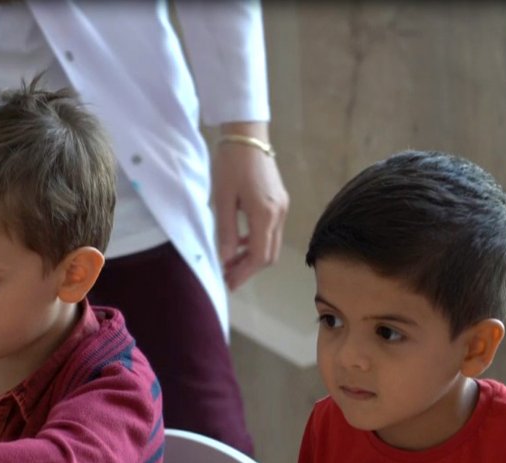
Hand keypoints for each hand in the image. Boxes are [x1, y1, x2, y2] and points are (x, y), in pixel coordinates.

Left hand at [212, 125, 289, 290]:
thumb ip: (226, 231)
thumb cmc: (230, 164)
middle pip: (269, 255)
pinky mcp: (280, 201)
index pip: (260, 256)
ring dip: (253, 257)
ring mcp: (282, 207)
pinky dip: (257, 242)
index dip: (244, 273)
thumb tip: (226, 260)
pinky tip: (240, 243)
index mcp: (265, 213)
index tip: (228, 283)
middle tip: (227, 277)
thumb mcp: (222, 199)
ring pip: (271, 244)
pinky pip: (271, 231)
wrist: (247, 136)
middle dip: (249, 269)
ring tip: (230, 263)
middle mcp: (279, 213)